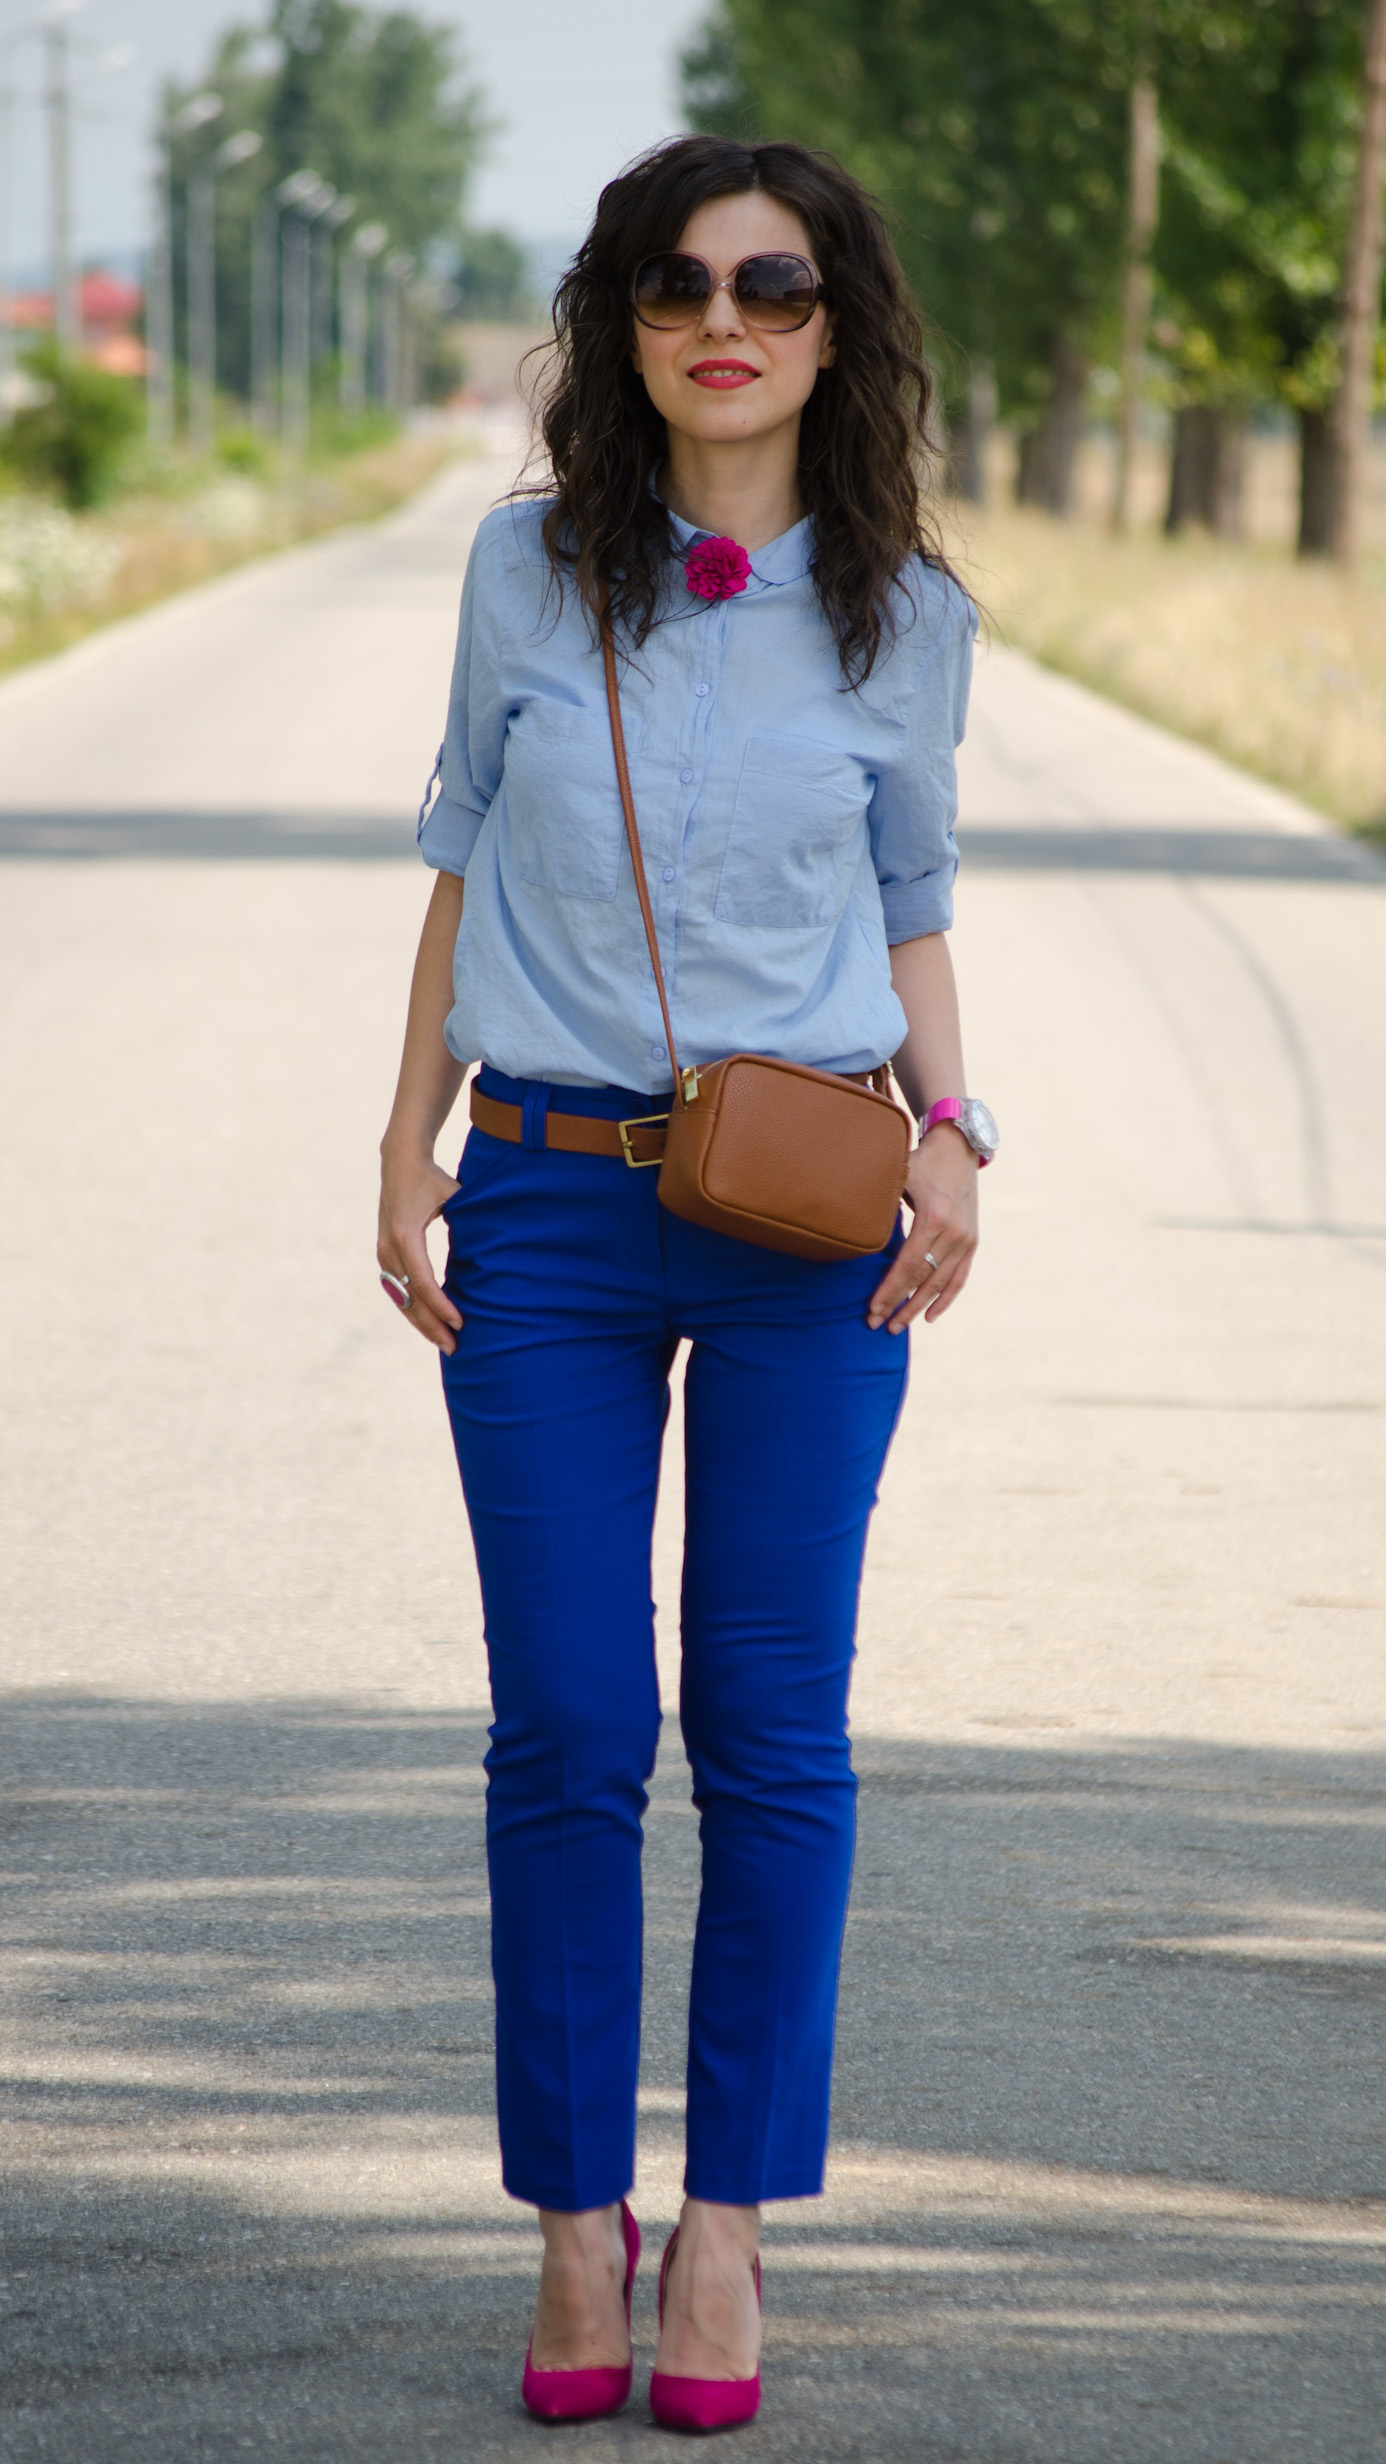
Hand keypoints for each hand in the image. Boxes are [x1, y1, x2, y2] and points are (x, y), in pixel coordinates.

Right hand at [377, 1143, 462, 1353]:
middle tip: (454, 1347)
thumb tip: (497, 1246)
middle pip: (409, 1297)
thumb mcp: (454, 1194)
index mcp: (406, 1235)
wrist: (399, 1161)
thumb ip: (471, 1219)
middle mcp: (389, 1247)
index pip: (422, 1280)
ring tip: (444, 1344)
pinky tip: (430, 1325)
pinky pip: (397, 1290)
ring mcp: (383, 1252)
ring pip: (401, 1298)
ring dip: (421, 1322)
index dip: (441, 1305)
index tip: (460, 1322)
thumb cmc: (433, 1178)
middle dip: (431, 1325)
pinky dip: (413, 1309)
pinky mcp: (385, 1254)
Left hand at [867, 1124, 978, 1333]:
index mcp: (932, 1219)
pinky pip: (960, 1278)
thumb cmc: (921, 1161)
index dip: (889, 1291)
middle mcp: (953, 1233)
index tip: (872, 1309)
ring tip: (897, 1325)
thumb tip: (850, 1229)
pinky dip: (946, 1299)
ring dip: (918, 1308)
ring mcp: (966, 1239)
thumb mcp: (898, 1177)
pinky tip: (929, 1317)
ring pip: (941, 1284)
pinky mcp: (972, 1242)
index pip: (907, 1266)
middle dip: (898, 1305)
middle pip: (922, 1279)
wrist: (959, 1146)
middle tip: (877, 1324)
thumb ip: (879, 1205)